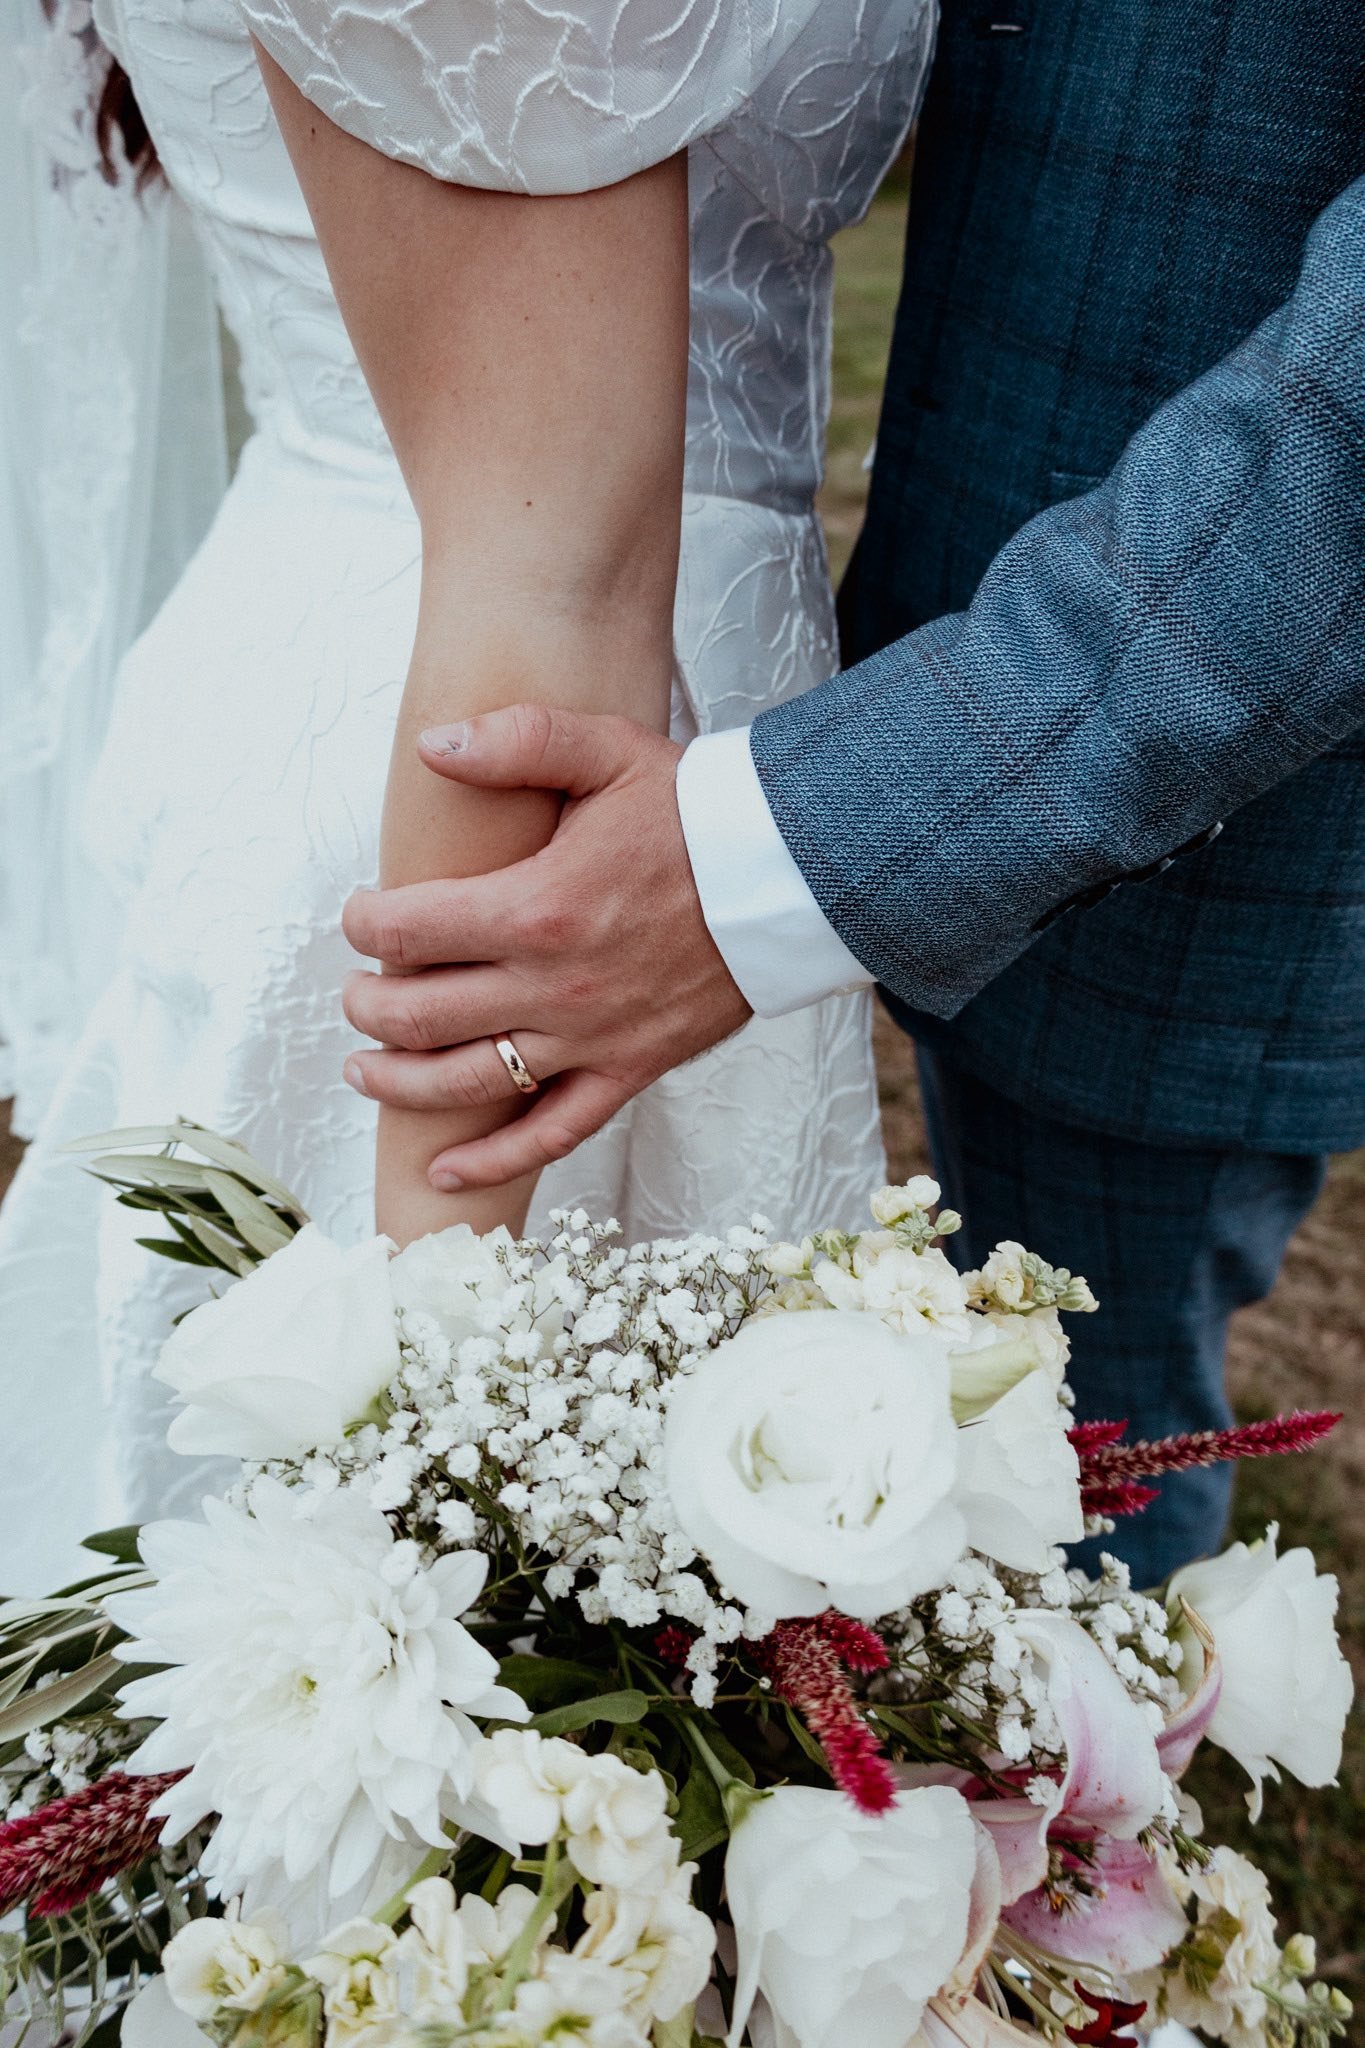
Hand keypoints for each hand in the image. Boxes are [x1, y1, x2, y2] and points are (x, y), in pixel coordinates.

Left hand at [341, 706, 752, 1189]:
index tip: (357, 915)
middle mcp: (553, 986)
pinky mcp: (628, 1071)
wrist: (790, 876)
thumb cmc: (696, 813)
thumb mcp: (609, 751)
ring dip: (398, 1082)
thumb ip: (519, 740)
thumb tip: (433, 746)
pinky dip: (492, 1160)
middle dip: (366, 1006)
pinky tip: (444, 1171)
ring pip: (466, 1083)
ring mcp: (589, 1039)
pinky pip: (551, 1134)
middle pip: (419, 1016)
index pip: (407, 931)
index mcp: (536, 908)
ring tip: (364, 1068)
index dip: (362, 924)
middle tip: (353, 991)